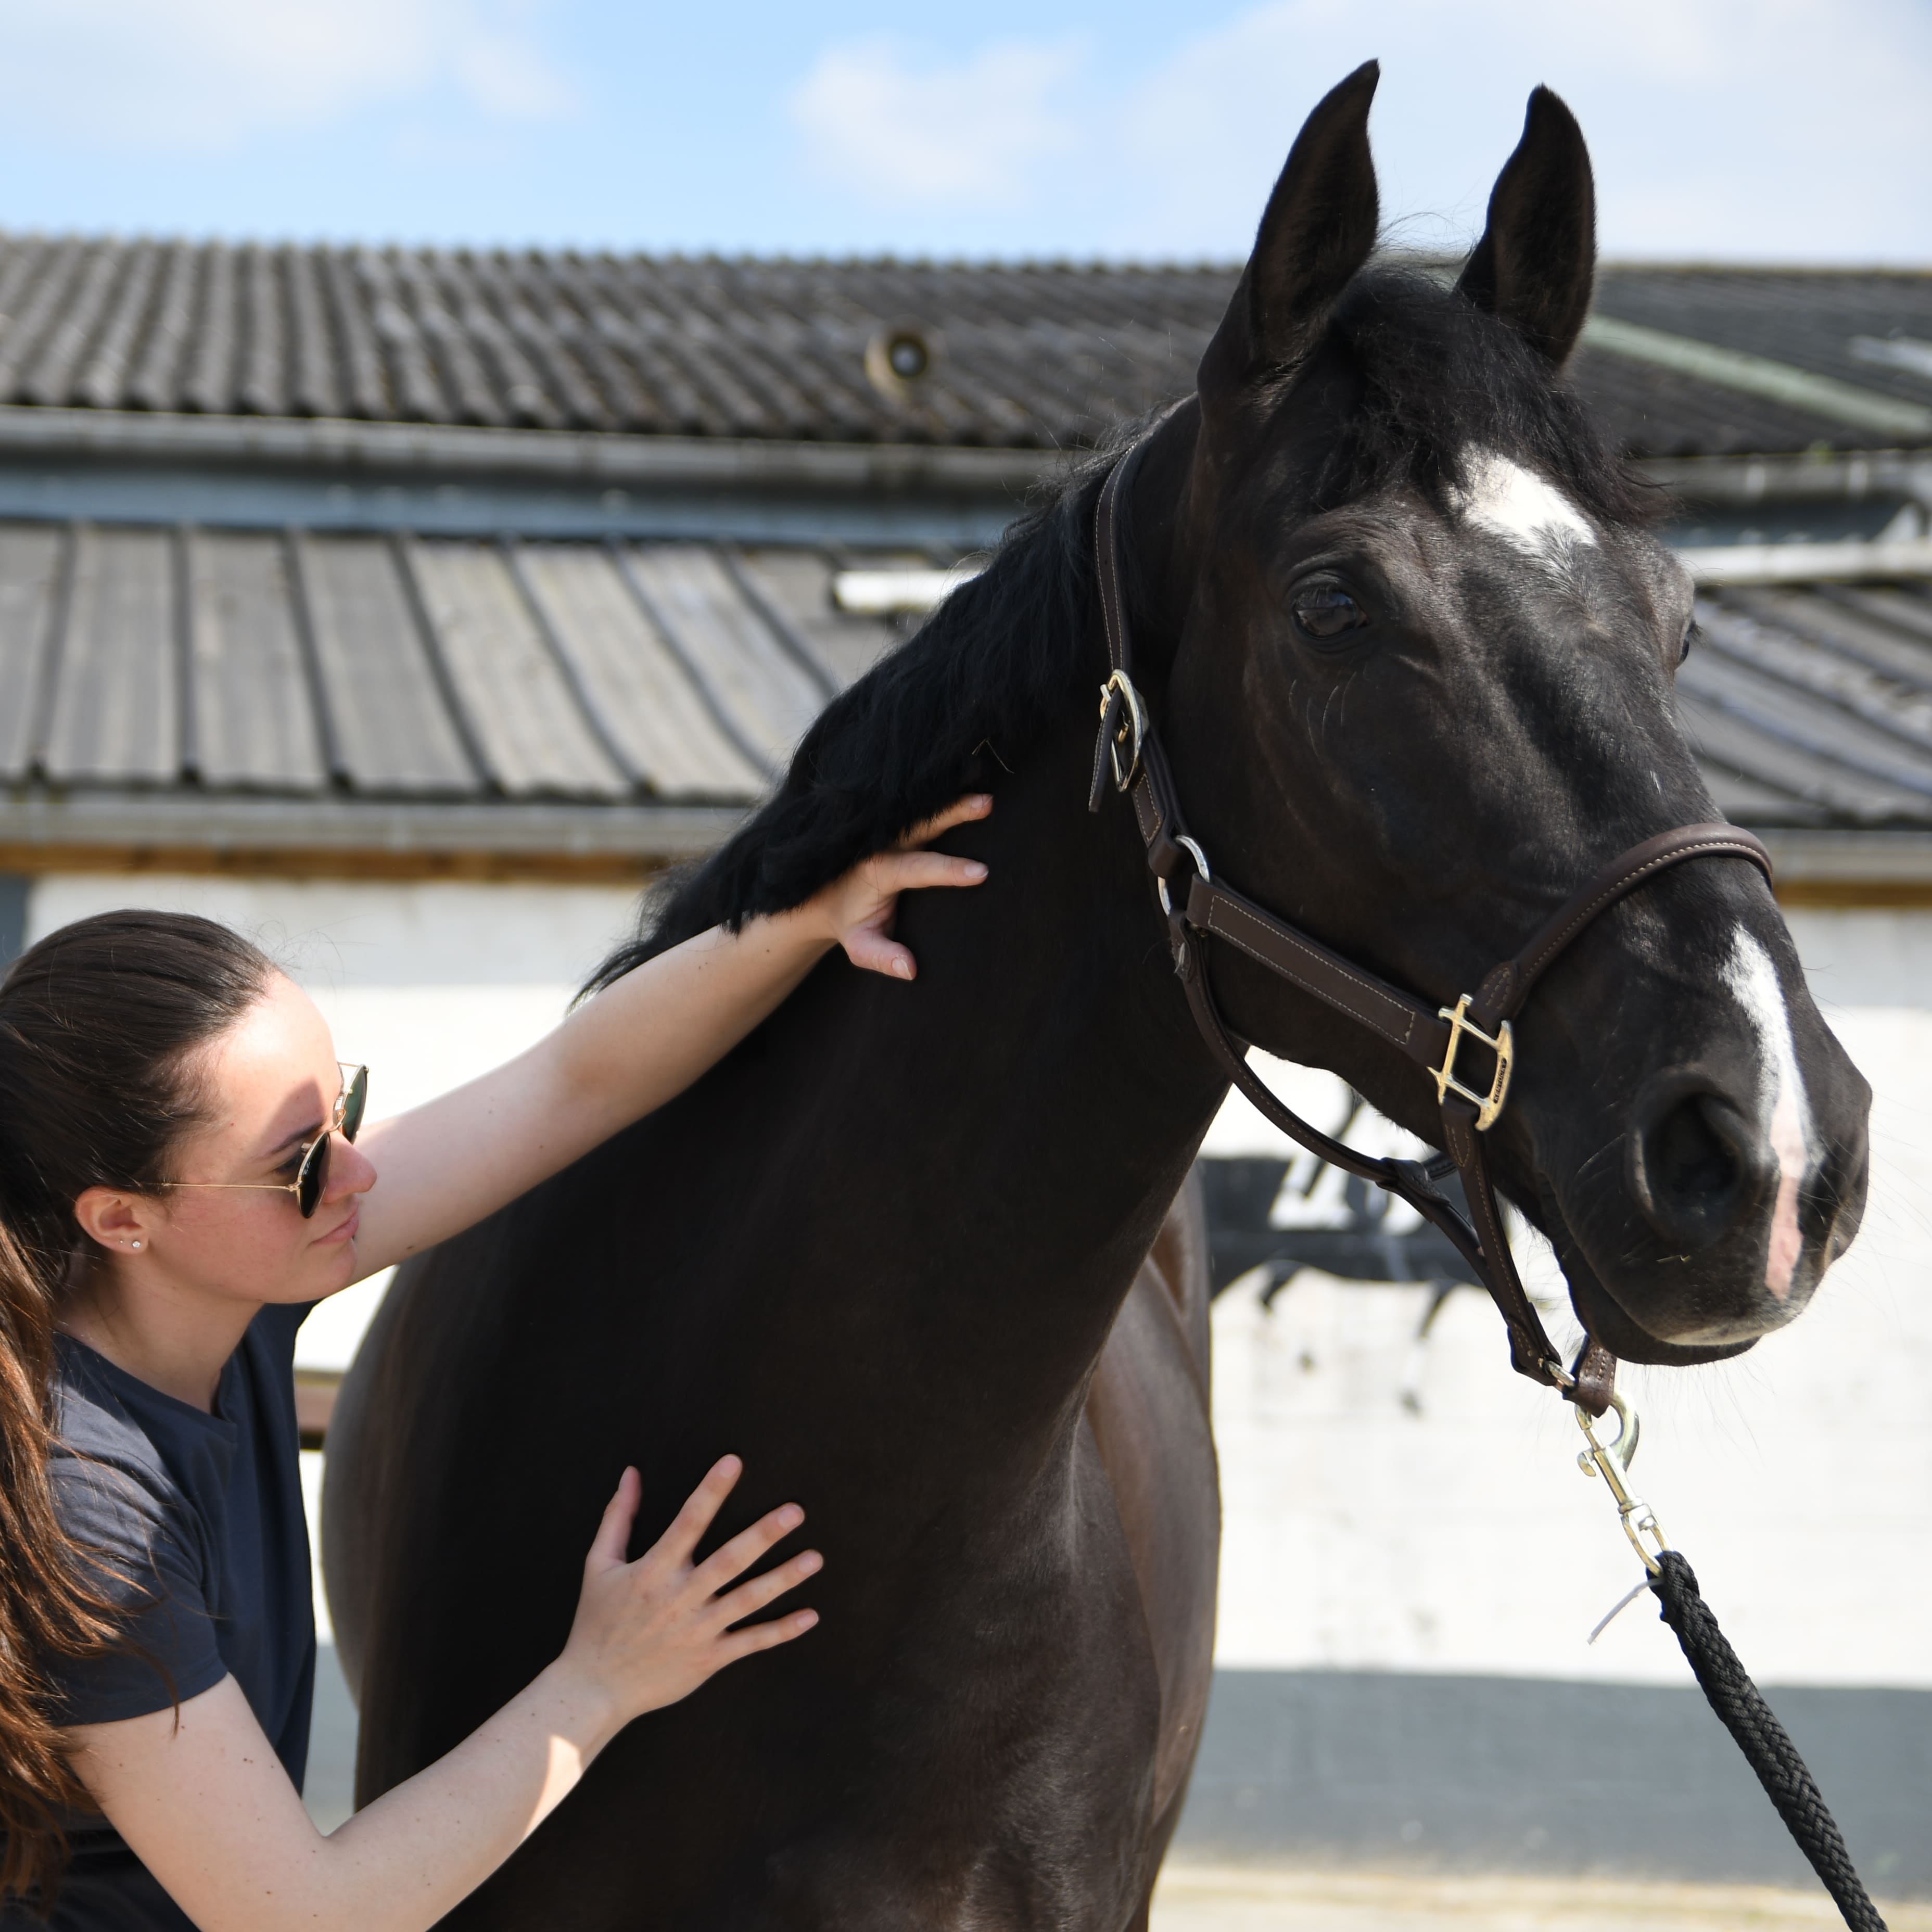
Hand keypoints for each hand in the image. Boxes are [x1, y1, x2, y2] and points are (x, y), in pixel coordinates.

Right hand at [559, 1459, 819, 1727]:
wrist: (594, 1689)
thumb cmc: (597, 1622)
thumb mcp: (599, 1565)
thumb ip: (619, 1516)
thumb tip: (631, 1472)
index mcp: (653, 1571)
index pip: (687, 1522)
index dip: (711, 1491)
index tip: (733, 1462)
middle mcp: (680, 1598)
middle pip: (728, 1560)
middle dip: (763, 1534)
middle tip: (795, 1511)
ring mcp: (697, 1630)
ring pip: (748, 1600)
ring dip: (783, 1578)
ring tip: (815, 1558)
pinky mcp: (708, 1659)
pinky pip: (750, 1642)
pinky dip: (781, 1631)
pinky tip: (810, 1615)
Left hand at [804, 794, 991, 979]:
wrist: (821, 893)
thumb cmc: (848, 922)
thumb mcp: (859, 946)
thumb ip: (882, 956)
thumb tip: (910, 969)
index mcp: (878, 871)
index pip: (918, 868)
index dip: (949, 870)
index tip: (981, 872)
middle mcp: (883, 844)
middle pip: (920, 825)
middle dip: (953, 814)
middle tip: (986, 803)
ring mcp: (889, 830)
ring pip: (921, 810)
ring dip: (951, 800)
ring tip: (985, 792)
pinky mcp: (894, 824)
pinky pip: (918, 808)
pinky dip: (941, 796)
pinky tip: (967, 782)